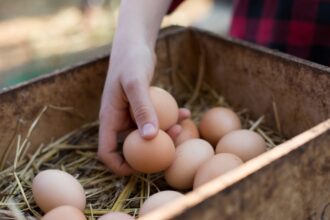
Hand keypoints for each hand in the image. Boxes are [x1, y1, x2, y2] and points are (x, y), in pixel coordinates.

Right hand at [97, 0, 176, 175]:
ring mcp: (130, 113)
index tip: (138, 170)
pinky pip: (155, 120)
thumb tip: (150, 138)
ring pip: (146, 134)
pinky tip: (185, 114)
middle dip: (150, 152)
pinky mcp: (142, 107)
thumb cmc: (131, 60)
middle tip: (171, 147)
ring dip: (164, 135)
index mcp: (109, 117)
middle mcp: (118, 118)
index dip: (118, 165)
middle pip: (130, 146)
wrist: (136, 44)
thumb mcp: (136, 82)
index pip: (106, 150)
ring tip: (182, 127)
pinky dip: (169, 119)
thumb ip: (142, 108)